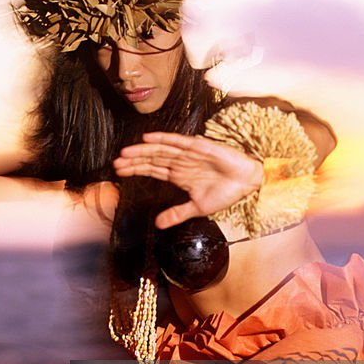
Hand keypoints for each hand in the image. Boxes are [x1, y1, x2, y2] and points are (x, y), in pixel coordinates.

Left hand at [113, 132, 262, 227]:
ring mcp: (189, 154)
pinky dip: (163, 139)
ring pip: (161, 150)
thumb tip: (158, 225)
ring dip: (143, 150)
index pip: (152, 170)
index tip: (119, 171)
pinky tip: (148, 138)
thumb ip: (177, 214)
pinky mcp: (200, 147)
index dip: (136, 169)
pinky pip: (178, 142)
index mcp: (180, 175)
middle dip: (134, 160)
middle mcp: (181, 163)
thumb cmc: (226, 192)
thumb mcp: (198, 207)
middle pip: (152, 159)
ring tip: (125, 153)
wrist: (248, 183)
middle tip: (116, 162)